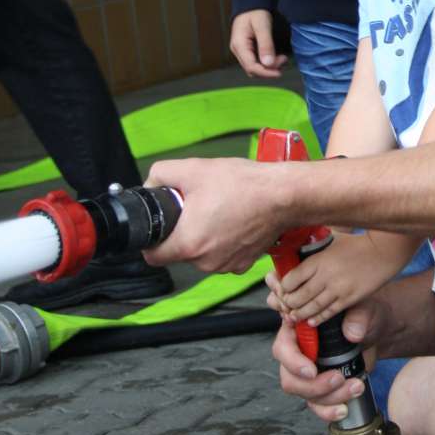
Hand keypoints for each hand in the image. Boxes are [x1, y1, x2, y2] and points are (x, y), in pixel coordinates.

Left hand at [143, 155, 288, 272]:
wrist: (283, 195)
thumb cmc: (242, 184)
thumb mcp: (194, 169)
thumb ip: (161, 173)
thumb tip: (151, 183)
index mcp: (188, 244)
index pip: (152, 256)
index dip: (151, 240)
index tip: (162, 226)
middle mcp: (205, 262)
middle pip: (179, 253)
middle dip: (182, 233)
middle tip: (196, 208)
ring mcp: (226, 266)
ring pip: (202, 255)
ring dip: (204, 238)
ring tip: (218, 211)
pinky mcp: (243, 264)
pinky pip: (223, 256)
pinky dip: (223, 243)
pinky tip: (233, 221)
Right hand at [230, 9, 286, 77]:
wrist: (250, 3)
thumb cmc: (255, 11)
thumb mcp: (262, 26)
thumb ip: (265, 45)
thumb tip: (268, 64)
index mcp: (239, 45)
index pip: (251, 67)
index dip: (266, 73)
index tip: (279, 72)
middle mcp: (238, 50)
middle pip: (252, 69)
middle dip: (268, 69)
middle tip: (283, 59)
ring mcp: (241, 50)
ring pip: (254, 67)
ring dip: (268, 67)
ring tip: (282, 58)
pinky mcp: (246, 49)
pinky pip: (255, 61)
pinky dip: (266, 63)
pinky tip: (275, 57)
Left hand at [268, 233, 398, 324]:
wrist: (384, 251)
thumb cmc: (356, 242)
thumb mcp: (331, 240)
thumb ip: (314, 247)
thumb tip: (294, 247)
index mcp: (318, 259)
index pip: (291, 279)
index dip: (284, 287)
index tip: (283, 288)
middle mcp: (326, 275)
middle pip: (299, 296)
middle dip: (289, 303)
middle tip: (285, 305)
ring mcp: (338, 289)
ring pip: (312, 307)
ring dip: (300, 314)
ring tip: (293, 316)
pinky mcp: (350, 298)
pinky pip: (330, 312)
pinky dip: (318, 318)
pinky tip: (311, 321)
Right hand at [272, 305, 386, 423]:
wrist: (375, 332)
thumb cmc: (362, 315)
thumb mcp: (363, 308)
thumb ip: (358, 317)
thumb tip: (353, 333)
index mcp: (299, 327)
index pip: (283, 346)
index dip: (293, 361)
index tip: (311, 370)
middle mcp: (298, 352)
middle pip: (289, 377)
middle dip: (313, 385)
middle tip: (338, 378)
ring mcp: (307, 373)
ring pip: (304, 394)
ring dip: (328, 397)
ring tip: (355, 387)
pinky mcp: (319, 387)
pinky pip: (316, 405)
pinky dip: (328, 411)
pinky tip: (343, 409)